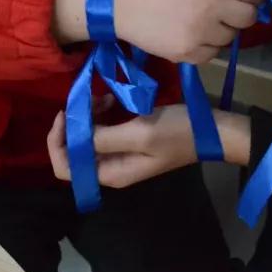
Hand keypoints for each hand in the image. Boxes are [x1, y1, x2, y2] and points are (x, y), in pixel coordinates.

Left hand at [46, 105, 251, 187]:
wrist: (214, 131)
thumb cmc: (178, 132)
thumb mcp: (139, 134)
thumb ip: (103, 137)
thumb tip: (72, 134)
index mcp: (110, 173)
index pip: (64, 168)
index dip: (57, 142)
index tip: (66, 114)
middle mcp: (110, 168)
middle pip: (72, 151)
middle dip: (73, 125)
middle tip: (86, 101)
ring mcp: (120, 154)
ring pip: (87, 137)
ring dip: (88, 117)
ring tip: (103, 98)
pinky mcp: (129, 141)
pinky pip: (103, 130)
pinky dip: (101, 115)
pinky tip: (112, 99)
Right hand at [114, 0, 261, 63]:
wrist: (118, 2)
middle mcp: (210, 6)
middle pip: (247, 18)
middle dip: (242, 14)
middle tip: (228, 13)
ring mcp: (200, 33)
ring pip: (231, 38)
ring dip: (222, 31)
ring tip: (203, 23)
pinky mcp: (187, 53)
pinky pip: (212, 54)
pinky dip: (207, 47)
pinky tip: (193, 36)